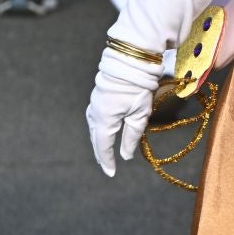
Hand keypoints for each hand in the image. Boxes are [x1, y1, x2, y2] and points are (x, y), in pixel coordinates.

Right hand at [86, 45, 163, 176]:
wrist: (129, 61)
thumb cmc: (137, 88)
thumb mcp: (139, 114)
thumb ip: (131, 137)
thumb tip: (125, 156)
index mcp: (104, 120)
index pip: (103, 146)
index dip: (107, 160)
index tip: (111, 173)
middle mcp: (95, 113)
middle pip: (96, 138)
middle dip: (101, 153)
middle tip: (106, 166)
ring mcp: (94, 104)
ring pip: (94, 129)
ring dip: (98, 141)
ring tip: (104, 153)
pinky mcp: (97, 98)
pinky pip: (95, 119)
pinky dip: (98, 130)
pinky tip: (103, 132)